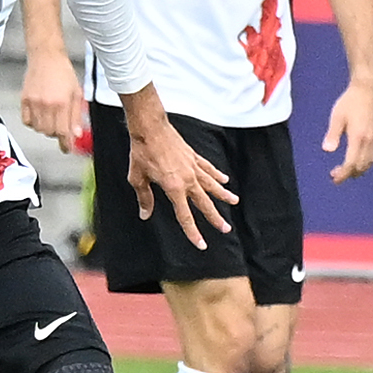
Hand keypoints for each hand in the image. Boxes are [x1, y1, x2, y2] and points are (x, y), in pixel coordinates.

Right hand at [20, 52, 87, 152]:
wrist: (46, 56)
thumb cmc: (63, 72)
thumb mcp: (76, 93)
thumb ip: (76, 116)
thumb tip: (76, 134)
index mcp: (62, 103)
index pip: (64, 132)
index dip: (66, 144)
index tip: (67, 149)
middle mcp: (47, 104)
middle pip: (50, 133)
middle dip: (57, 133)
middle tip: (60, 126)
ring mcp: (34, 102)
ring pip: (38, 129)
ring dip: (45, 128)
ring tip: (51, 117)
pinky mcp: (24, 100)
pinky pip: (27, 121)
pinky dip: (33, 123)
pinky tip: (40, 115)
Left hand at [128, 121, 236, 249]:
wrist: (150, 128)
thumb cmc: (142, 152)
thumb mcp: (137, 178)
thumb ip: (145, 198)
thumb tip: (145, 214)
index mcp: (173, 188)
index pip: (185, 216)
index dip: (193, 232)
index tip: (201, 244)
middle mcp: (187, 179)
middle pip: (204, 203)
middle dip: (215, 218)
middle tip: (226, 229)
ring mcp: (192, 167)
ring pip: (212, 185)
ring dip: (224, 195)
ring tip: (234, 202)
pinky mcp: (193, 156)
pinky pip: (208, 168)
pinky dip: (217, 175)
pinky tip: (224, 180)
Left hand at [323, 79, 372, 182]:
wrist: (368, 89)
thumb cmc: (350, 101)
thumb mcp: (337, 116)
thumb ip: (333, 134)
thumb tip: (327, 150)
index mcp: (358, 137)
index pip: (351, 163)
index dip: (343, 174)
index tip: (334, 179)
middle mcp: (369, 141)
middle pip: (361, 166)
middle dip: (348, 174)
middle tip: (335, 175)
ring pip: (369, 163)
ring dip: (357, 170)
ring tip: (345, 171)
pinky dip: (365, 163)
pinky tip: (357, 161)